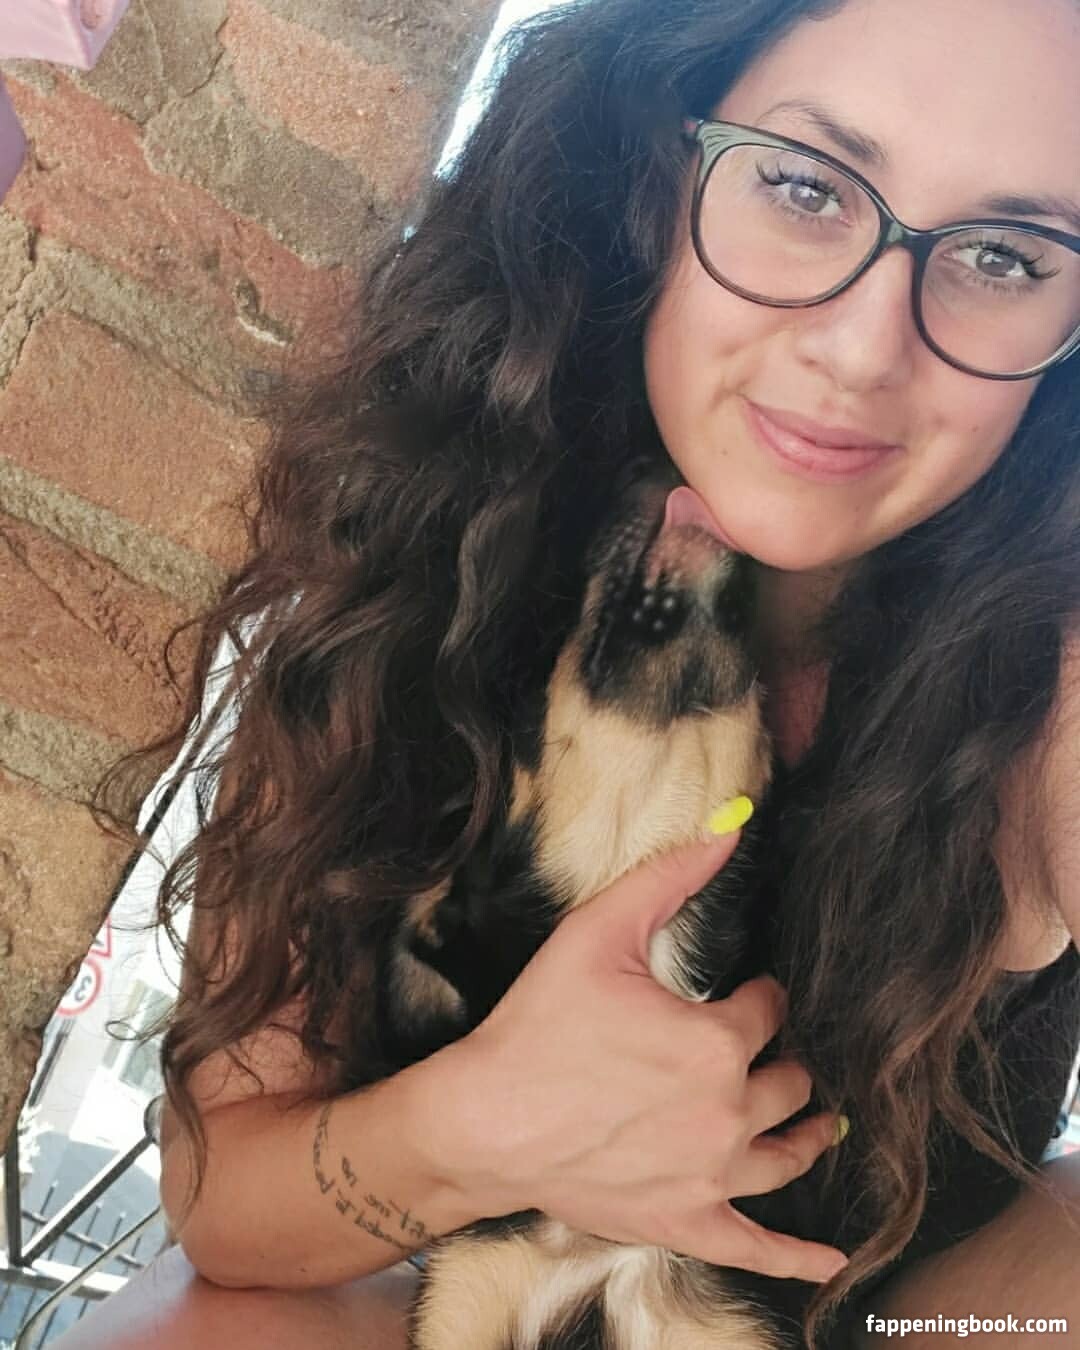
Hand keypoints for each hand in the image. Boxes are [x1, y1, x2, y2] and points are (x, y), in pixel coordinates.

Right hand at [428, 832, 847, 1282]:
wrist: (485, 1119)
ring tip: (823, 1122)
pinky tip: (828, 1263)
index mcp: (715, 1044)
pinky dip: (797, 1257)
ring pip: (787, 1153)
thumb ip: (669, 878)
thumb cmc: (538, 1024)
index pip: (767, 1011)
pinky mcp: (685, 1222)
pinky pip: (755, 1248)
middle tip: (770, 1049)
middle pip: (788, 1083)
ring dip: (808, 1133)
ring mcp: (710, 1177)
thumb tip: (730, 830)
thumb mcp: (598, 932)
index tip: (752, 990)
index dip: (763, 994)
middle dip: (783, 1059)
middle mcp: (727, 1113)